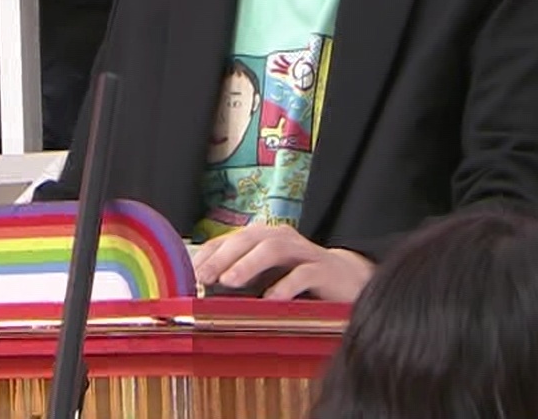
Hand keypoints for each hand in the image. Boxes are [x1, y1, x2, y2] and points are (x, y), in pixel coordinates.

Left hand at [192, 223, 373, 301]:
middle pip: (247, 239)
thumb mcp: (265, 277)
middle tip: (203, 276)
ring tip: (228, 282)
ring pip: (273, 249)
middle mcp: (281, 238)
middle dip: (222, 257)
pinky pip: (304, 273)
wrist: (348, 280)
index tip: (189, 273)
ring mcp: (304, 251)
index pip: (229, 240)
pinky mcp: (325, 269)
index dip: (208, 254)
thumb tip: (204, 292)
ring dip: (248, 264)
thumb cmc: (298, 278)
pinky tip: (271, 299)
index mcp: (263, 238)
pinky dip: (285, 285)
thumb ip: (240, 279)